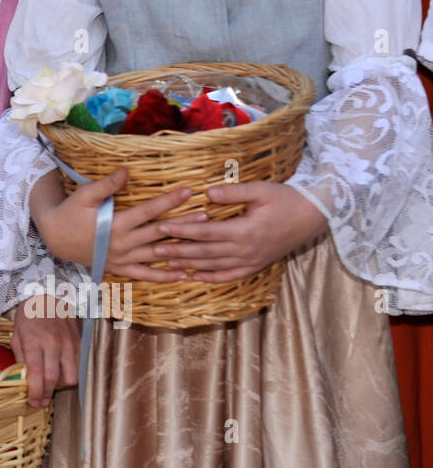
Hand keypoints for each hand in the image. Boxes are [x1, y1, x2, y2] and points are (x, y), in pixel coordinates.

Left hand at [10, 295, 79, 407]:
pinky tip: (60, 373)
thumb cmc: (28, 316)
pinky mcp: (78, 343)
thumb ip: (20, 358)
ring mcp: (68, 343)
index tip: (33, 402)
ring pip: (71, 376)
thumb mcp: (16, 335)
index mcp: (34, 341)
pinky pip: (78, 366)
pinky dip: (70, 374)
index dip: (35, 392)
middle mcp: (53, 344)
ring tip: (51, 385)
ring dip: (61, 386)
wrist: (47, 294)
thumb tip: (23, 380)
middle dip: (47, 394)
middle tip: (40, 401)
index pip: (36, 373)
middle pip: (54, 379)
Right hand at [32, 168, 198, 279]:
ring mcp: (123, 258)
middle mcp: (123, 243)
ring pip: (157, 254)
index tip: (189, 192)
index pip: (149, 211)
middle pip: (159, 233)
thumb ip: (107, 185)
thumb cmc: (70, 212)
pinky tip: (184, 275)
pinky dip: (164, 277)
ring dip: (181, 250)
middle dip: (184, 225)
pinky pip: (145, 275)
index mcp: (116, 224)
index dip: (170, 201)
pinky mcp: (120, 268)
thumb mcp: (85, 195)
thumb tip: (127, 171)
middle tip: (207, 217)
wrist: (55, 238)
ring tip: (203, 244)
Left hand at [155, 182, 327, 282]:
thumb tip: (207, 192)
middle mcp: (246, 250)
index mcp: (244, 230)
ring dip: (189, 265)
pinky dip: (212, 278)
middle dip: (177, 251)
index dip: (182, 229)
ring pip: (214, 266)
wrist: (314, 216)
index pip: (205, 231)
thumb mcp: (261, 190)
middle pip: (204, 252)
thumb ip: (234, 193)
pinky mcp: (257, 265)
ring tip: (166, 263)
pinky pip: (231, 276)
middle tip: (153, 249)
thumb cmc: (286, 199)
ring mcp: (251, 261)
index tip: (161, 226)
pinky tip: (196, 277)